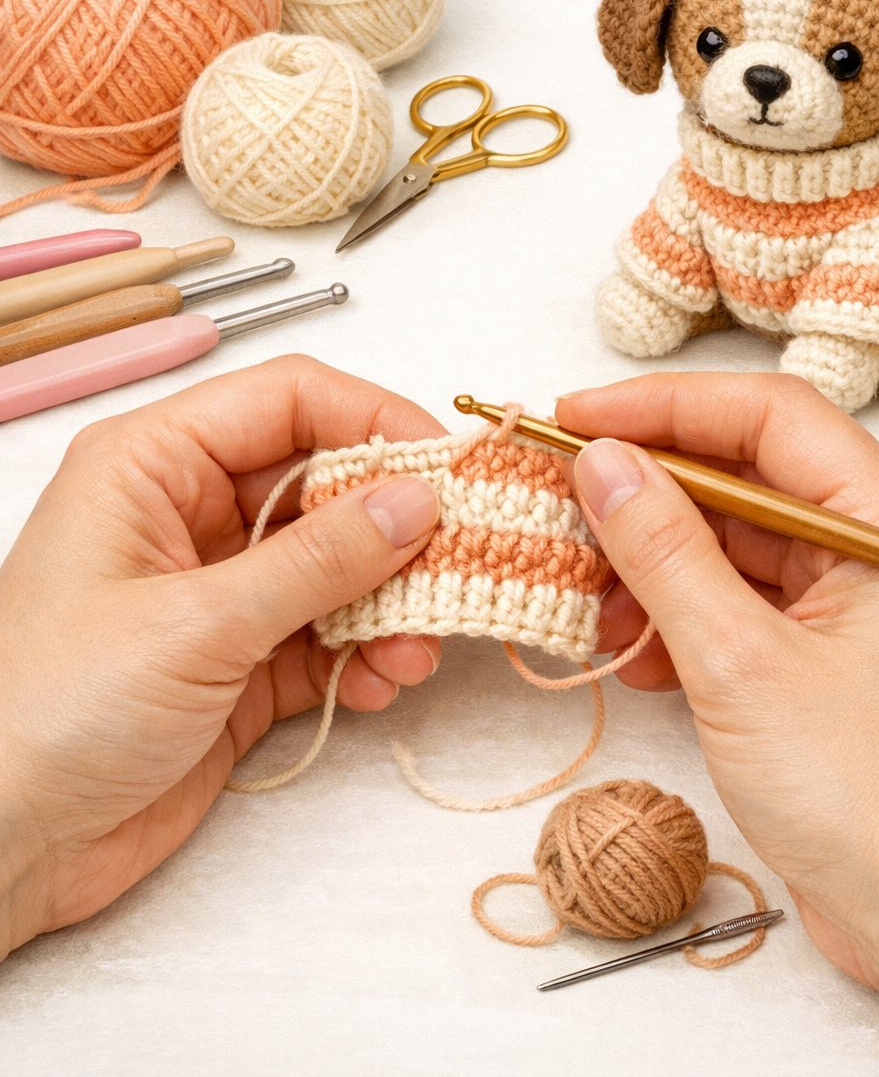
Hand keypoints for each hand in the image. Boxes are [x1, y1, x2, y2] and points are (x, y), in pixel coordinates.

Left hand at [0, 356, 443, 959]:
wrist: (4, 848)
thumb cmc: (52, 709)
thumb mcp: (196, 623)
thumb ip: (317, 560)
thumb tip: (418, 500)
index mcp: (154, 464)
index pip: (288, 400)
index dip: (374, 418)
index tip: (450, 463)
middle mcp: (189, 513)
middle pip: (323, 482)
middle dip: (395, 523)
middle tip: (462, 558)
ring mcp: (218, 590)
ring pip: (336, 564)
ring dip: (391, 600)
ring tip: (420, 646)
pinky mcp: (239, 663)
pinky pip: (326, 634)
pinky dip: (365, 654)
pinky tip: (383, 682)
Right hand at [560, 373, 878, 1075]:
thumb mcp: (741, 663)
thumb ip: (664, 550)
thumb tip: (602, 462)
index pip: (767, 415)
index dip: (661, 407)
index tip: (574, 417)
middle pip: (755, 480)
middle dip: (653, 494)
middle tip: (564, 504)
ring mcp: (876, 611)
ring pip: (751, 549)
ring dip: (664, 568)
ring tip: (591, 601)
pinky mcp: (853, 667)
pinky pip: (762, 611)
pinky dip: (697, 622)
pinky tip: (640, 655)